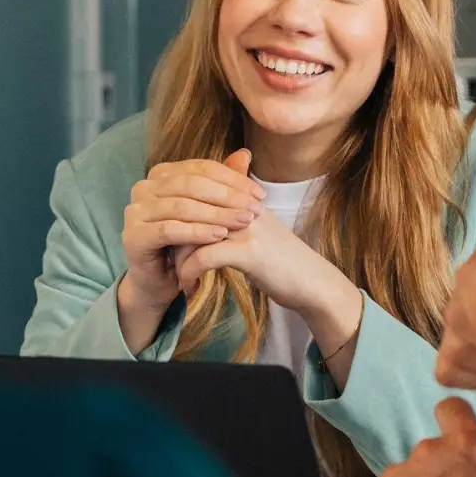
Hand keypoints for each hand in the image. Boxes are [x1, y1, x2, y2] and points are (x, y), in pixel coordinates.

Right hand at [118, 151, 265, 316]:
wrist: (160, 280)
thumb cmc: (186, 243)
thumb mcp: (208, 212)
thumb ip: (222, 185)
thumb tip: (246, 154)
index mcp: (160, 174)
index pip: (201, 168)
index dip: (233, 179)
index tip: (260, 194)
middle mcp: (144, 188)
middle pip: (191, 185)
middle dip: (227, 197)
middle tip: (254, 209)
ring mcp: (134, 211)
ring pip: (182, 207)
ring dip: (216, 215)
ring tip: (243, 222)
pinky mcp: (133, 236)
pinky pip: (169, 229)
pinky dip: (197, 232)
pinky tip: (220, 236)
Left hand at [173, 204, 358, 330]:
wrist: (312, 281)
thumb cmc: (279, 257)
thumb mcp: (253, 228)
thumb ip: (226, 214)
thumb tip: (195, 210)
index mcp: (241, 196)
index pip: (195, 190)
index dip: (175, 212)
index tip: (164, 232)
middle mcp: (242, 205)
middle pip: (189, 209)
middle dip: (171, 234)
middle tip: (163, 254)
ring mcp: (246, 227)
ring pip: (193, 232)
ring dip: (177, 257)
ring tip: (175, 272)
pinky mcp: (248, 251)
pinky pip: (203, 256)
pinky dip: (189, 272)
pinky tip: (188, 285)